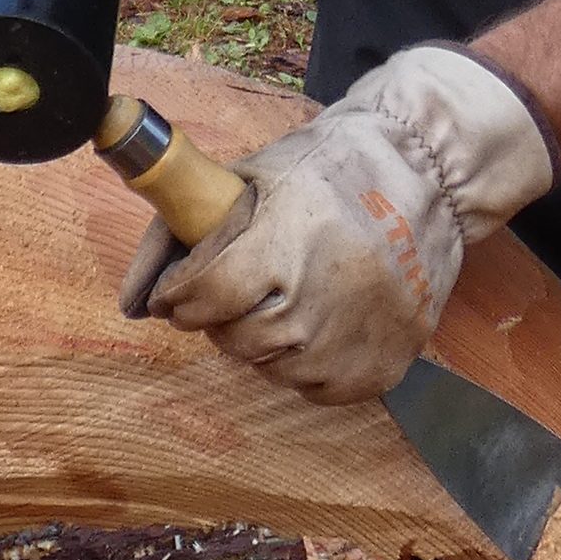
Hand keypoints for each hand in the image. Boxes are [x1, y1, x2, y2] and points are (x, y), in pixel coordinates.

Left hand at [120, 47, 554, 401]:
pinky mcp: (385, 364)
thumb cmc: (329, 169)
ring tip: (282, 302)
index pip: (208, 295)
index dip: (181, 297)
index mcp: (289, 235)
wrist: (429, 175)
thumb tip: (131, 303)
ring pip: (275, 371)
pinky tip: (317, 325)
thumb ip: (179, 232)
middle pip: (239, 339)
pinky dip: (306, 367)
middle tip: (235, 293)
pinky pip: (319, 390)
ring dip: (263, 345)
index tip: (179, 291)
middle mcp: (325, 292)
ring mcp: (359, 334)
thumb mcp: (250, 177)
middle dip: (221, 319)